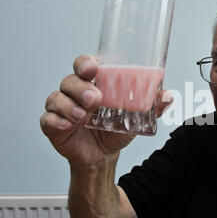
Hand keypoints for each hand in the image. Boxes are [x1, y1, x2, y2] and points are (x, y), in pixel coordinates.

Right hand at [40, 55, 172, 167]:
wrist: (104, 155)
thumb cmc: (116, 128)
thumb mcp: (137, 117)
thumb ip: (153, 106)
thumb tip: (170, 95)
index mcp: (94, 83)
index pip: (85, 65)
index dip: (86, 62)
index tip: (93, 67)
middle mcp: (75, 92)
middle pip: (70, 80)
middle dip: (81, 87)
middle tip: (95, 98)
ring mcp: (62, 107)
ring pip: (57, 97)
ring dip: (69, 105)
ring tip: (83, 116)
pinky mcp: (53, 124)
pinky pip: (47, 119)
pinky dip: (56, 121)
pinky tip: (67, 125)